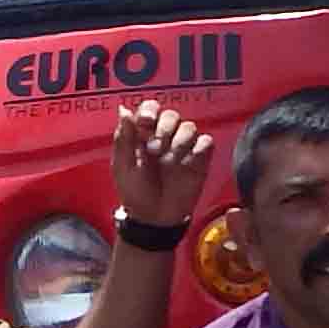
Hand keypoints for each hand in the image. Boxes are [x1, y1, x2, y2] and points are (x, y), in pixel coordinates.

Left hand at [108, 99, 212, 230]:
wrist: (154, 218)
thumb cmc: (135, 192)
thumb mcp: (123, 166)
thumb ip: (123, 138)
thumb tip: (124, 110)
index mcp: (144, 134)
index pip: (150, 109)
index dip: (150, 111)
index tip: (145, 123)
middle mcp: (165, 136)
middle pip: (171, 115)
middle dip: (164, 128)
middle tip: (155, 149)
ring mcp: (184, 147)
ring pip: (189, 127)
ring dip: (178, 141)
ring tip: (168, 162)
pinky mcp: (200, 159)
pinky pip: (206, 142)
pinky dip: (197, 149)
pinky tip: (186, 164)